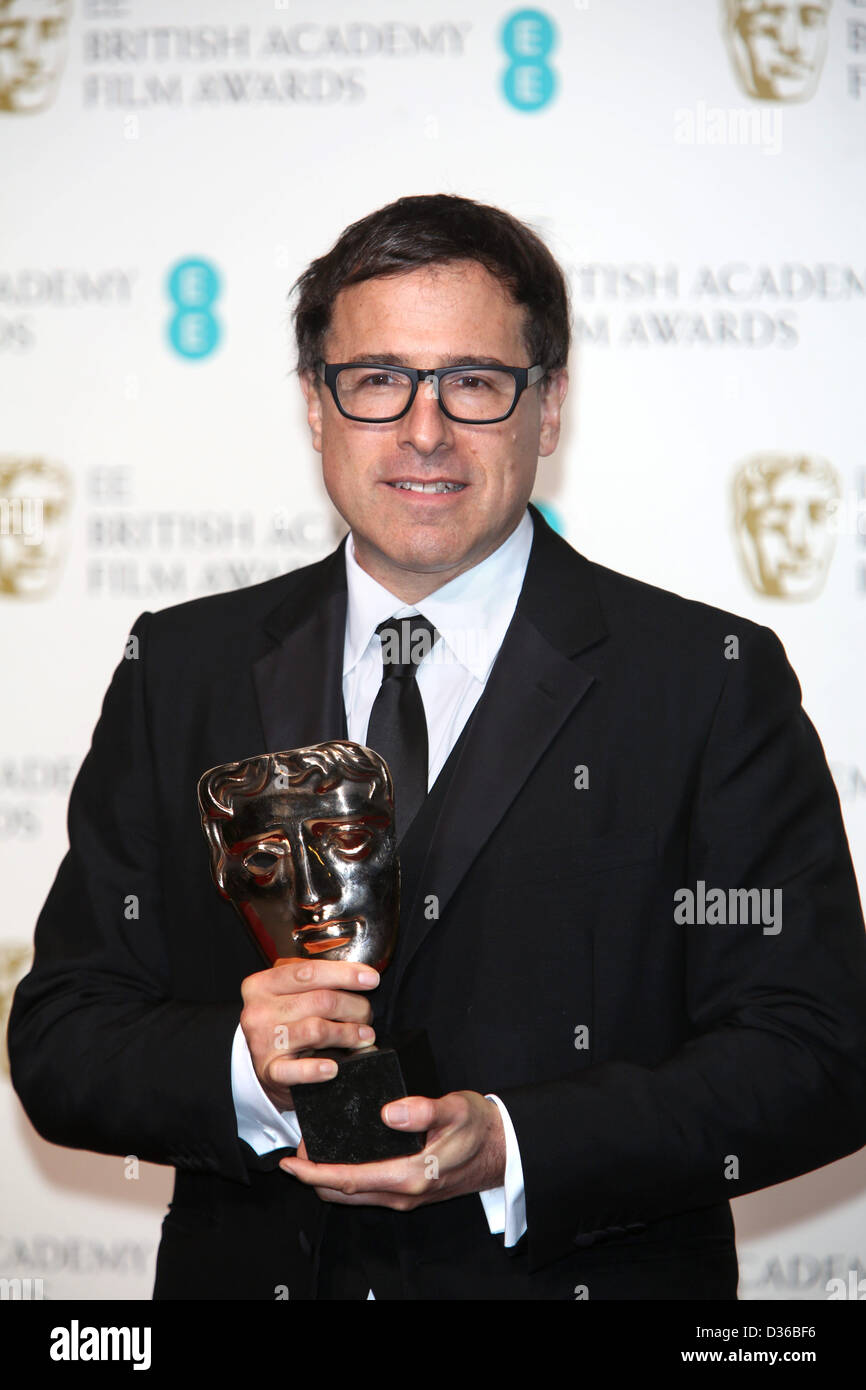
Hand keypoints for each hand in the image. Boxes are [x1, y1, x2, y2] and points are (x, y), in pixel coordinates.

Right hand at [239, 957, 379, 1110]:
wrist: (263, 1065)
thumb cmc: (283, 1022)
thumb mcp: (287, 993)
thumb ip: (313, 979)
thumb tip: (358, 975)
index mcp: (262, 985)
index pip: (308, 972)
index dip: (345, 974)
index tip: (371, 979)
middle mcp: (259, 1011)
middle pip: (320, 1000)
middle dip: (354, 1006)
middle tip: (367, 1014)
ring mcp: (263, 1042)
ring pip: (316, 1030)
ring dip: (349, 1033)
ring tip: (365, 1035)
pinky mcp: (270, 1071)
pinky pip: (296, 1070)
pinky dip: (317, 1069)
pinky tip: (334, 1067)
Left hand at [279, 1091, 505, 1209]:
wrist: (504, 1149)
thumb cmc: (480, 1128)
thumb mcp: (456, 1109)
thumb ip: (425, 1110)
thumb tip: (390, 1113)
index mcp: (410, 1175)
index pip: (349, 1179)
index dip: (314, 1171)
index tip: (290, 1161)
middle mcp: (403, 1192)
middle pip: (343, 1193)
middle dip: (313, 1175)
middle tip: (294, 1152)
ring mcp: (406, 1195)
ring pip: (354, 1194)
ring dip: (328, 1178)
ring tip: (312, 1152)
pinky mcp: (409, 1190)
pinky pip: (367, 1190)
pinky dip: (346, 1177)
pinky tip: (342, 1156)